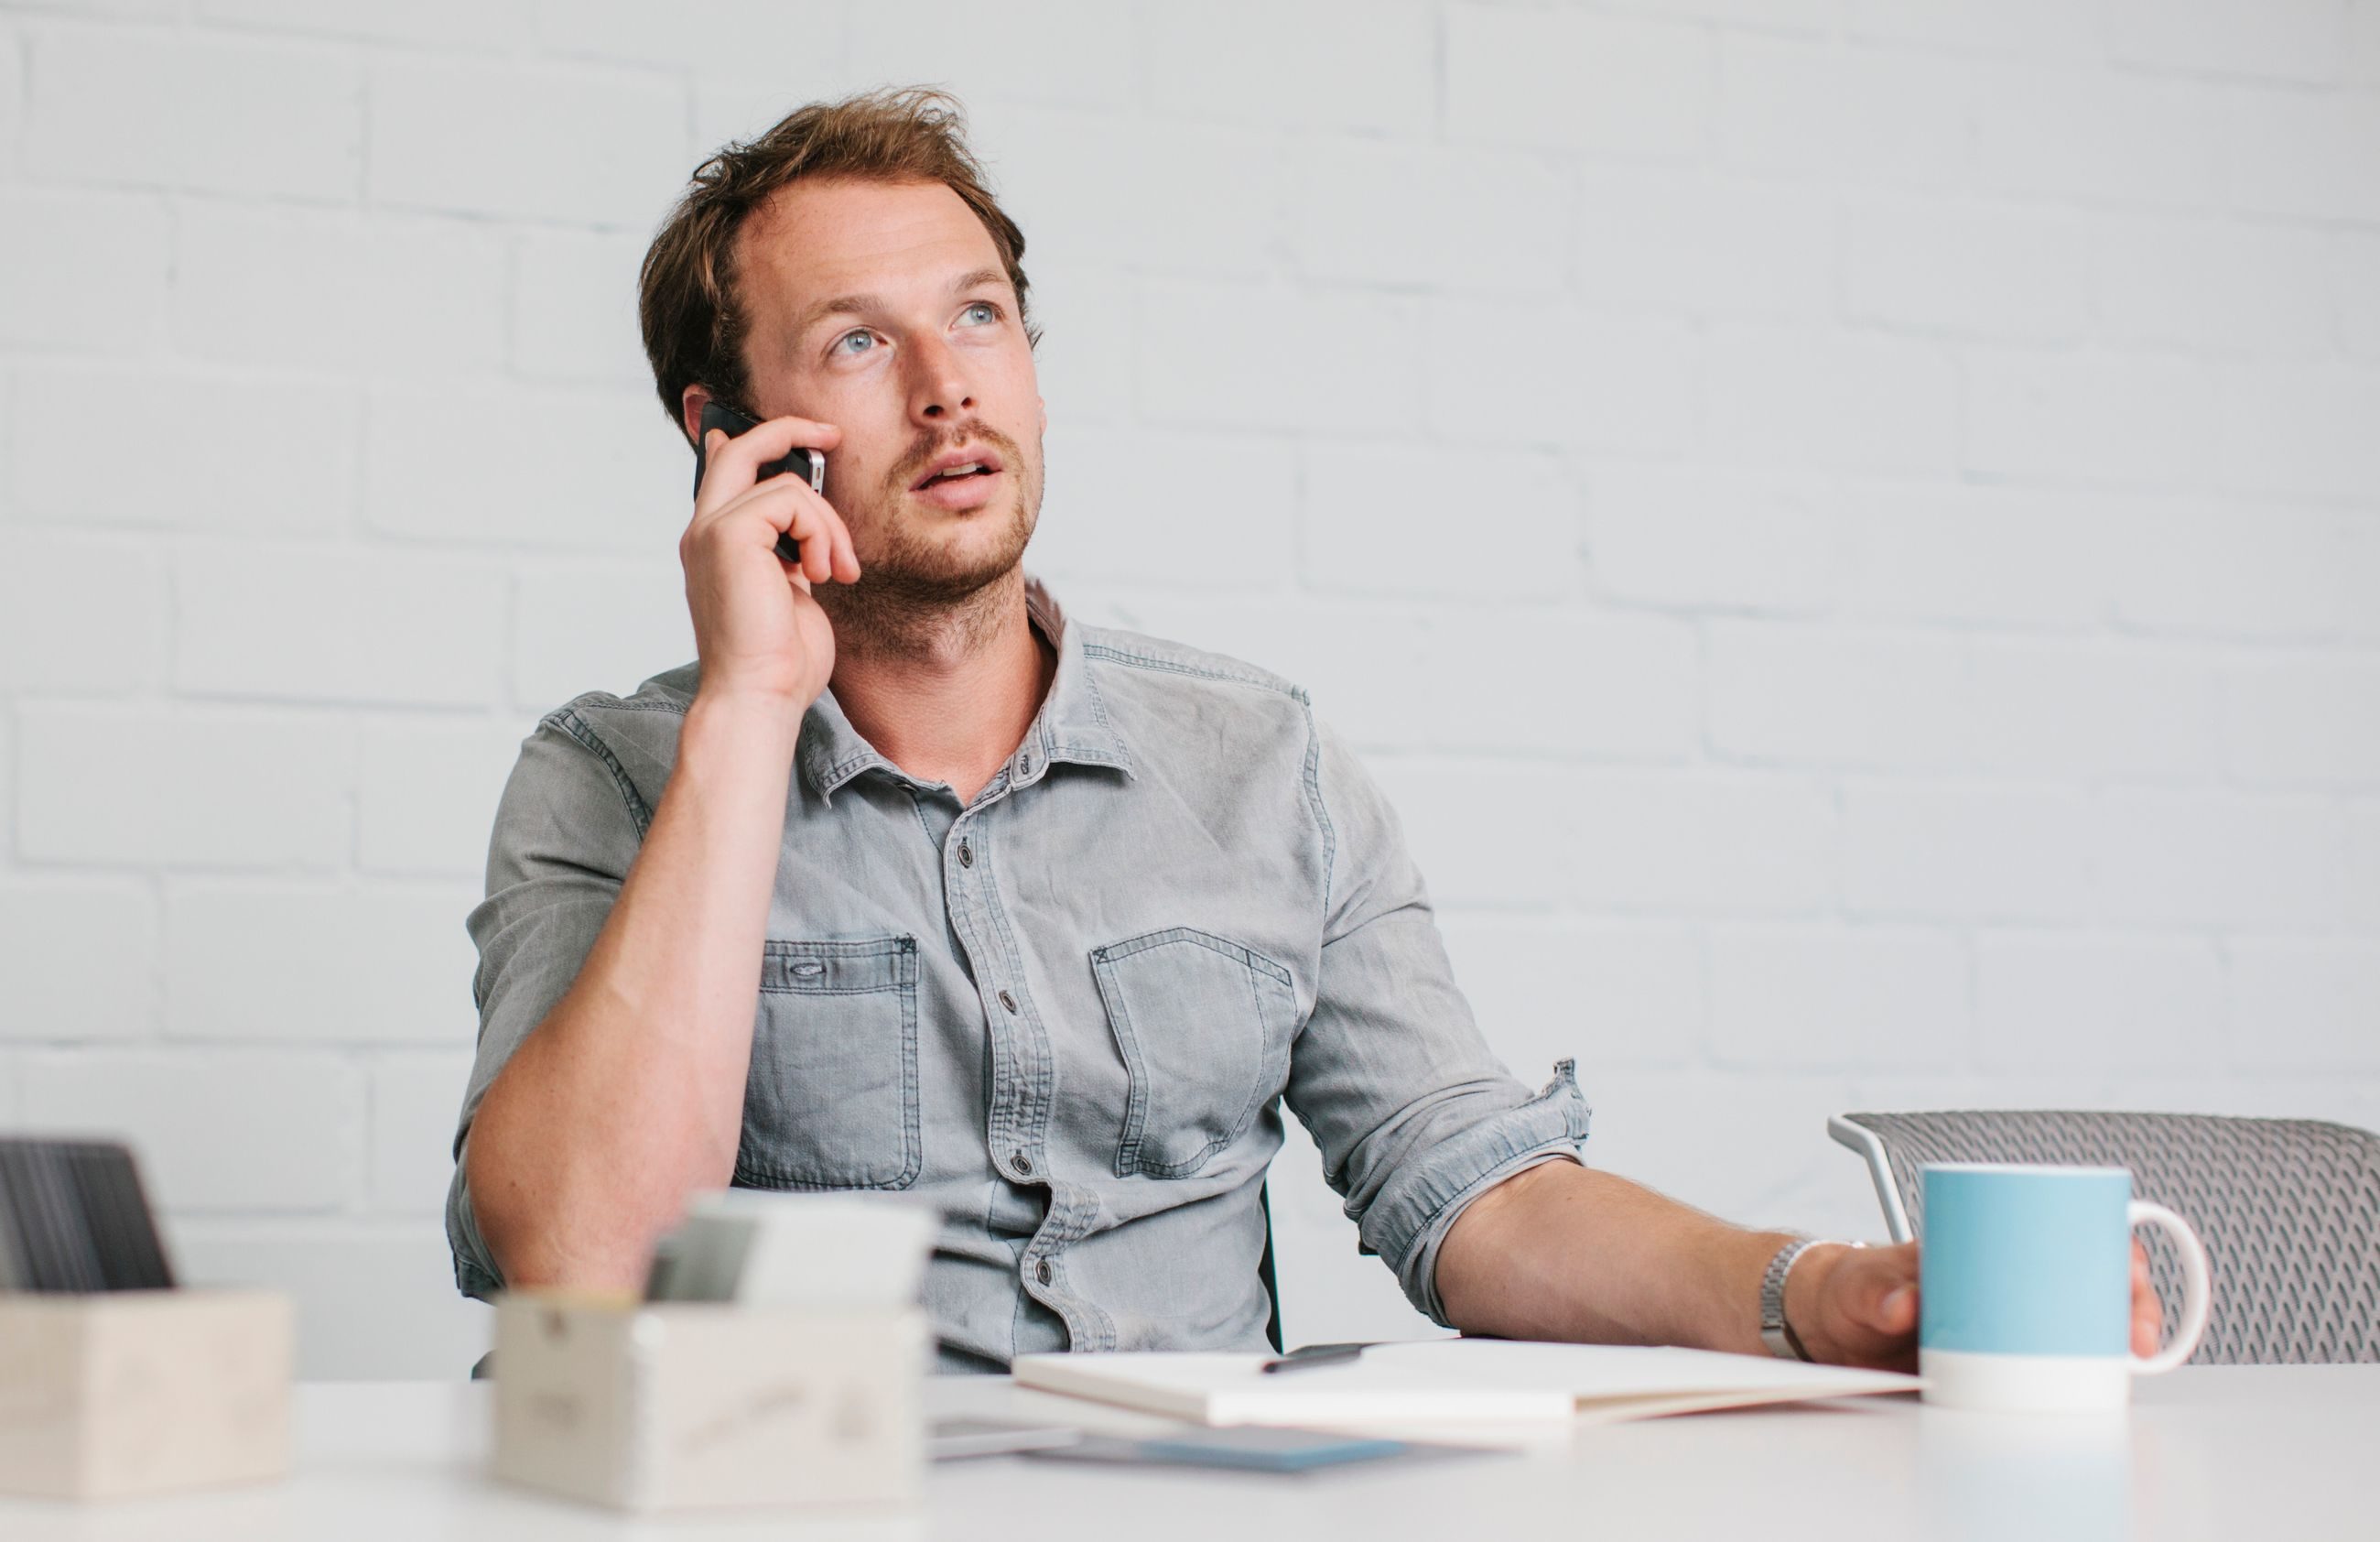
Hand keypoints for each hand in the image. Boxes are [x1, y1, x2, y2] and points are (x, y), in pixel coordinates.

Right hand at [680, 413, 860, 712]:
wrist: (760, 695)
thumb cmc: (780, 661)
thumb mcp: (790, 591)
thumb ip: (790, 551)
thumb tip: (804, 521)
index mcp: (715, 547)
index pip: (725, 472)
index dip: (758, 442)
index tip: (807, 438)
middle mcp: (704, 533)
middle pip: (739, 450)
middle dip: (788, 431)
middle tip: (831, 435)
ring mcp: (711, 531)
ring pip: (785, 483)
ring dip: (828, 525)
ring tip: (837, 571)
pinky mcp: (729, 534)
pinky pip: (791, 499)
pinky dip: (821, 532)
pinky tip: (823, 574)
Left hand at [1785, 1239, 2164, 1372]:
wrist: (1827, 1327)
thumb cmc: (1849, 1290)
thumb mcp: (1857, 1284)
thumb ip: (1873, 1289)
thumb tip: (1902, 1303)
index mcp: (1985, 1244)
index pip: (2070, 1231)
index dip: (2112, 1252)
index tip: (2127, 1278)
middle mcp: (2009, 1280)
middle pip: (2093, 1282)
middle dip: (2131, 1306)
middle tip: (2137, 1339)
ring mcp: (2009, 1323)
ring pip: (2083, 1328)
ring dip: (2114, 1346)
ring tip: (2129, 1367)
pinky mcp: (2001, 1364)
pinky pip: (2055, 1367)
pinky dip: (2083, 1378)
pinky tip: (2100, 1391)